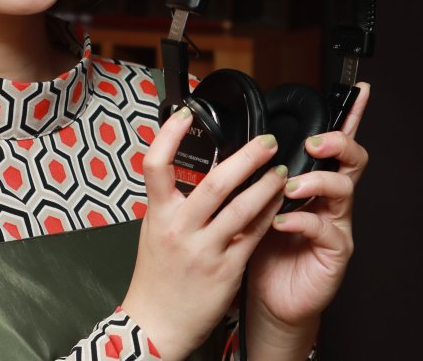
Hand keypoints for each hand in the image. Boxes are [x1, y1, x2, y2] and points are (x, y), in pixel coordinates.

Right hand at [122, 106, 287, 360]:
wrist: (156, 321)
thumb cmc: (156, 275)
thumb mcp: (153, 231)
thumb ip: (170, 202)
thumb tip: (187, 170)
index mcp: (157, 214)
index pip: (155, 164)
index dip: (168, 134)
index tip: (186, 113)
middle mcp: (179, 228)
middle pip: (214, 183)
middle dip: (245, 158)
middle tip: (266, 141)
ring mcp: (204, 249)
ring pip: (242, 209)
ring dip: (266, 185)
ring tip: (281, 170)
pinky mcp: (226, 269)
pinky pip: (253, 235)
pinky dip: (269, 214)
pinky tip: (280, 201)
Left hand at [245, 83, 370, 353]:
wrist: (266, 297)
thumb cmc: (257, 249)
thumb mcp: (248, 204)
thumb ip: (248, 177)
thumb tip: (229, 144)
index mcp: (307, 182)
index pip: (330, 144)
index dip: (348, 118)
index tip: (358, 91)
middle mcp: (326, 199)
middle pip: (350, 160)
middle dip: (338, 143)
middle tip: (314, 142)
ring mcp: (335, 224)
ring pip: (343, 190)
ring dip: (316, 182)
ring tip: (289, 186)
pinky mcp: (333, 252)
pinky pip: (325, 231)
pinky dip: (302, 223)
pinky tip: (281, 223)